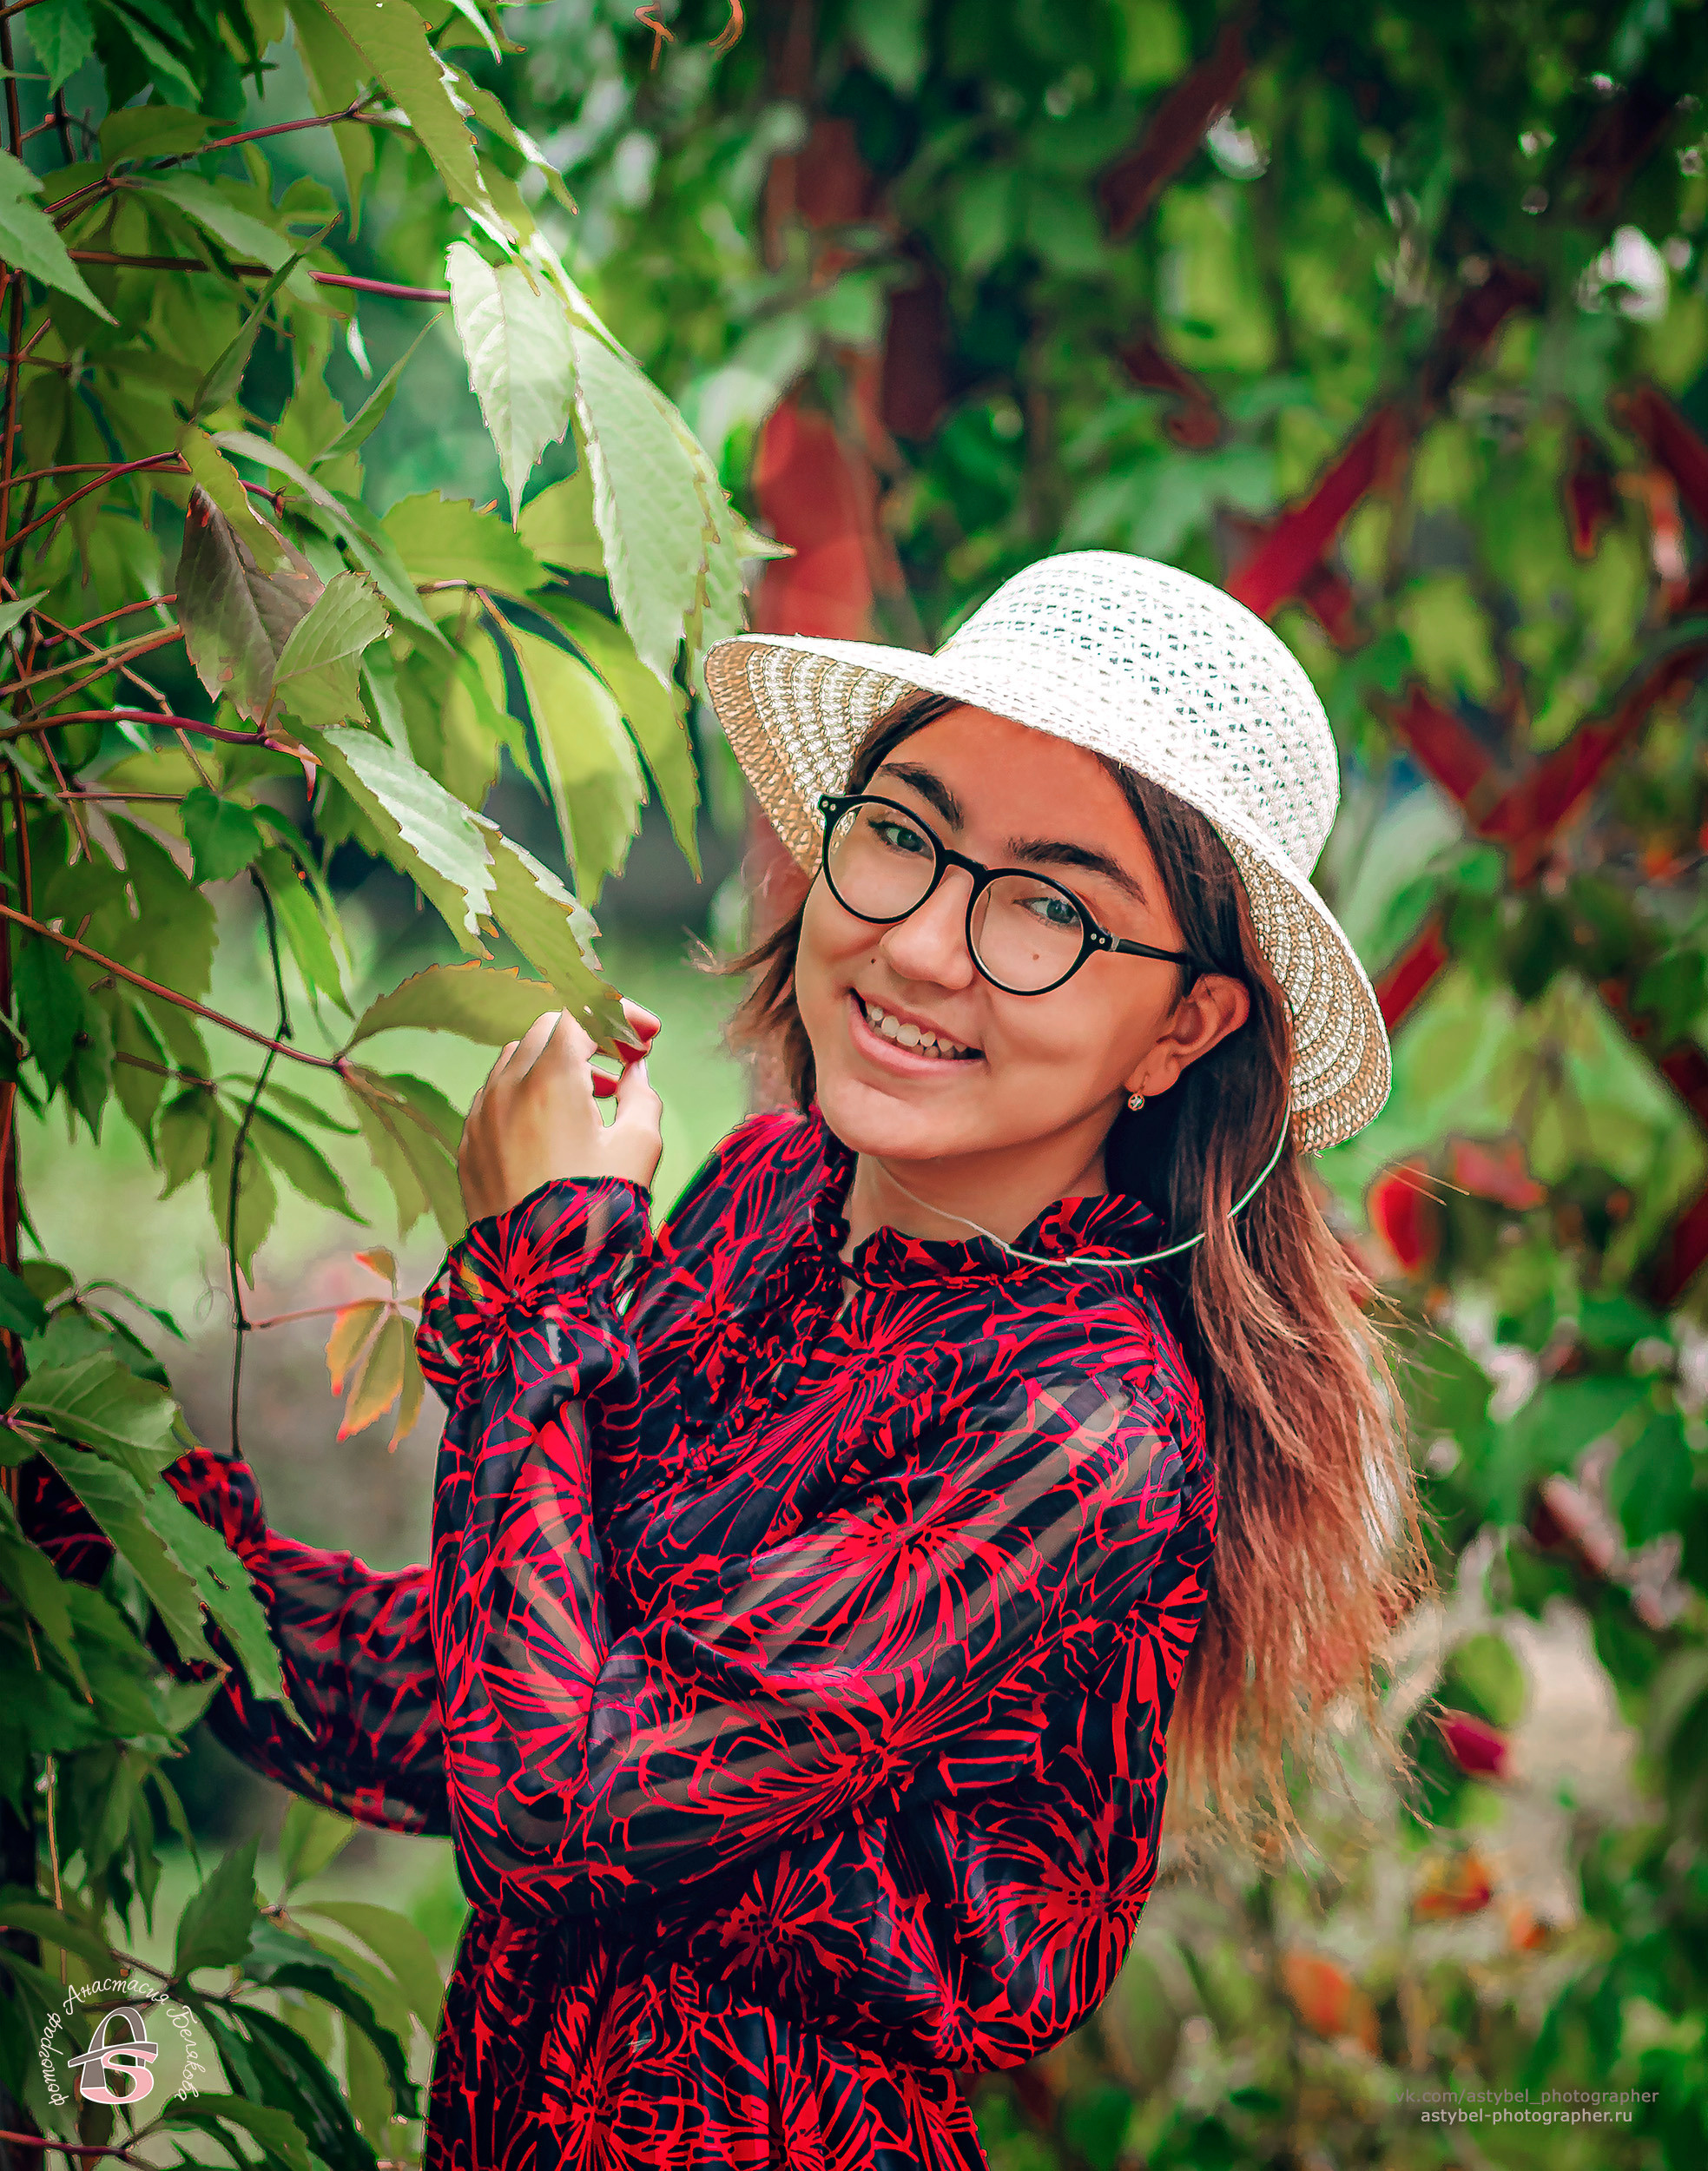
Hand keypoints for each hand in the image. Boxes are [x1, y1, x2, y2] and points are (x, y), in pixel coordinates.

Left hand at [458, 1001, 661, 1222]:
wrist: (537, 1280)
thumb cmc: (596, 1213)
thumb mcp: (639, 1149)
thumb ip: (641, 1095)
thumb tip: (634, 1072)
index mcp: (551, 1078)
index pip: (583, 1012)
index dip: (622, 1014)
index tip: (649, 1035)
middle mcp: (506, 1087)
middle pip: (547, 1028)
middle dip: (591, 1034)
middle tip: (627, 1059)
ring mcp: (480, 1116)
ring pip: (516, 1059)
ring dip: (557, 1062)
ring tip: (595, 1095)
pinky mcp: (468, 1146)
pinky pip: (495, 1096)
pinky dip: (528, 1092)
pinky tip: (556, 1126)